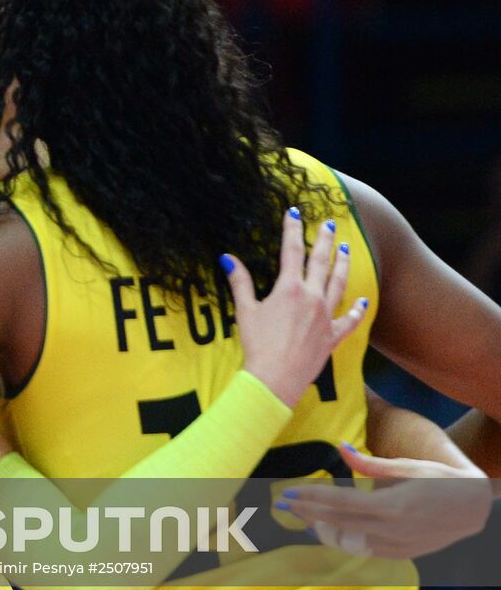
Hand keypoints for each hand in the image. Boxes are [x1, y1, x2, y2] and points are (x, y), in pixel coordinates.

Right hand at [223, 209, 366, 406]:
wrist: (275, 377)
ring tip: (346, 249)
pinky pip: (349, 320)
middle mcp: (312, 297)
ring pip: (338, 284)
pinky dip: (356, 310)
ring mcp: (325, 316)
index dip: (292, 229)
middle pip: (321, 262)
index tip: (294, 212)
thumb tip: (228, 258)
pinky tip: (362, 300)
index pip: (291, 251)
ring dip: (343, 264)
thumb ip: (240, 282)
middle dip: (324, 241)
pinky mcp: (332, 336)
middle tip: (330, 224)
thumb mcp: (245, 310)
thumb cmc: (257, 344)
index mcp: (289, 288)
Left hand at [278, 444, 492, 558]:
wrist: (474, 509)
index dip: (312, 499)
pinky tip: (326, 532)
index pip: (341, 504)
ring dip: (321, 530)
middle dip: (307, 514)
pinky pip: (363, 550)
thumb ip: (370, 463)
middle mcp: (392, 531)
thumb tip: (340, 446)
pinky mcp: (402, 554)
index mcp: (392, 507)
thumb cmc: (441, 480)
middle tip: (282, 505)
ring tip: (300, 518)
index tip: (288, 494)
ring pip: (348, 542)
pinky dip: (342, 541)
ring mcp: (397, 546)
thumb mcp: (408, 467)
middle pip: (338, 524)